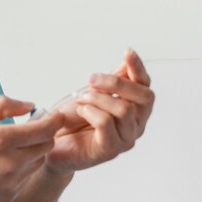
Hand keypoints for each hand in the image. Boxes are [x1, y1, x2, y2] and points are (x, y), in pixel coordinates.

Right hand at [0, 96, 65, 201]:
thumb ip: (3, 107)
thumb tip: (28, 105)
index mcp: (0, 140)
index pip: (44, 130)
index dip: (54, 120)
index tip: (54, 115)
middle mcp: (9, 164)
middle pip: (47, 146)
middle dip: (43, 135)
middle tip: (29, 128)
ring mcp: (9, 183)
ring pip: (37, 163)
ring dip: (32, 152)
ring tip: (10, 147)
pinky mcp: (7, 197)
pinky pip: (25, 179)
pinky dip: (21, 169)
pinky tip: (0, 165)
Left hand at [44, 48, 154, 176]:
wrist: (54, 143)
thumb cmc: (76, 119)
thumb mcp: (95, 93)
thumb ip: (114, 80)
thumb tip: (127, 62)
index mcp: (136, 110)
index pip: (146, 86)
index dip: (138, 68)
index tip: (127, 52)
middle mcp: (136, 125)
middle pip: (144, 97)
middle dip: (117, 83)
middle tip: (92, 79)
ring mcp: (126, 139)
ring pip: (124, 109)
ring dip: (98, 98)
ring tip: (81, 98)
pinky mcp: (110, 150)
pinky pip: (105, 123)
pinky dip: (90, 111)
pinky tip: (81, 110)